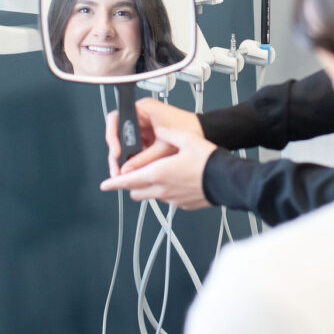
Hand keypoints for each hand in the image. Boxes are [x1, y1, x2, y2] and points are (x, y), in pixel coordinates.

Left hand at [100, 127, 216, 209]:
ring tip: (157, 175)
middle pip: (135, 192)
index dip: (114, 183)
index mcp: (158, 174)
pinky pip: (166, 200)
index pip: (127, 181)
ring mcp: (172, 200)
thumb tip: (158, 129)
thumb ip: (168, 133)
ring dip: (147, 188)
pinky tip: (176, 181)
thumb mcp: (186, 139)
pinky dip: (164, 192)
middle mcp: (161, 190)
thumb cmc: (208, 161)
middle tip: (132, 175)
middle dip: (131, 184)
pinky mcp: (182, 205)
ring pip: (150, 196)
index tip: (105, 184)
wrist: (227, 181)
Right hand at [106, 98, 202, 176]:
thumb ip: (144, 159)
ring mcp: (144, 126)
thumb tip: (127, 170)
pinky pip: (134, 148)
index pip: (117, 118)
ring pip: (124, 142)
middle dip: (116, 152)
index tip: (116, 152)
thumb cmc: (191, 129)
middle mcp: (141, 115)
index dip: (112, 136)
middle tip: (117, 169)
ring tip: (126, 172)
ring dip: (124, 158)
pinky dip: (134, 159)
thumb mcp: (164, 147)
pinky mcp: (148, 136)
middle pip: (118, 133)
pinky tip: (135, 169)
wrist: (205, 132)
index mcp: (144, 108)